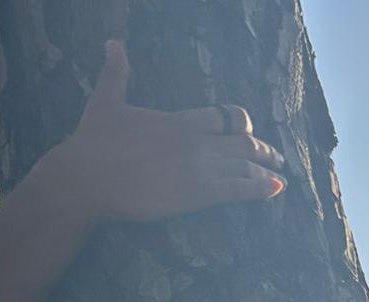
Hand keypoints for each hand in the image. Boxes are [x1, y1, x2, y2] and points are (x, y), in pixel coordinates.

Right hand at [43, 40, 286, 225]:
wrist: (87, 177)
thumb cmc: (93, 141)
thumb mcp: (105, 100)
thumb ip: (116, 72)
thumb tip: (112, 42)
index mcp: (181, 119)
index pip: (224, 117)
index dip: (239, 124)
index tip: (249, 130)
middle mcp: (197, 140)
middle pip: (243, 141)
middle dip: (262, 148)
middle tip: (276, 156)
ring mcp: (201, 167)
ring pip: (247, 164)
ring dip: (268, 169)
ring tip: (281, 175)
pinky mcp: (200, 193)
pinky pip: (241, 189)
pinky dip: (262, 188)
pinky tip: (276, 188)